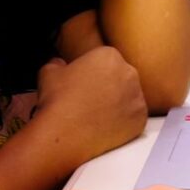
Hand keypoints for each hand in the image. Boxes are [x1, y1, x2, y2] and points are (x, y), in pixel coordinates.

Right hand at [35, 47, 147, 161]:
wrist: (64, 133)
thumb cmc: (57, 101)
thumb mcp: (49, 72)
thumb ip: (58, 63)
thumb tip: (59, 64)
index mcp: (109, 55)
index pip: (106, 60)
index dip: (94, 72)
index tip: (85, 83)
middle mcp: (129, 73)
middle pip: (121, 76)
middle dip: (109, 86)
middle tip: (91, 100)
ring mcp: (138, 97)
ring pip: (129, 97)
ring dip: (118, 103)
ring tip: (97, 115)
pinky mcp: (141, 119)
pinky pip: (134, 118)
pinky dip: (123, 122)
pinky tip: (105, 126)